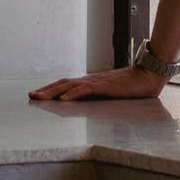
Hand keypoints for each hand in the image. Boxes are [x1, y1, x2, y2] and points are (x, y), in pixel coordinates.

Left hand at [29, 65, 166, 103]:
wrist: (148, 76)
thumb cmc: (133, 86)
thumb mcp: (112, 92)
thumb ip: (100, 95)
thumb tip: (90, 103)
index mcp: (92, 82)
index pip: (67, 84)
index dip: (52, 89)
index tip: (38, 94)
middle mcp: (91, 80)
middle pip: (63, 83)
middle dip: (46, 90)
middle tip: (31, 95)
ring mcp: (97, 82)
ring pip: (69, 86)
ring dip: (53, 92)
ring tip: (39, 97)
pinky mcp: (104, 87)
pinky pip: (85, 90)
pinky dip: (72, 94)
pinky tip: (63, 99)